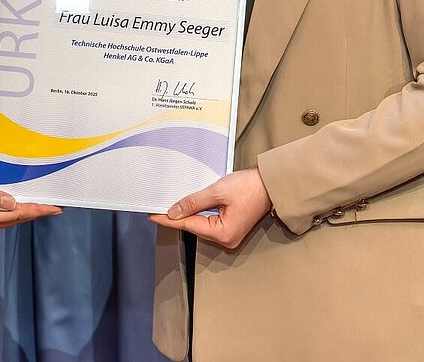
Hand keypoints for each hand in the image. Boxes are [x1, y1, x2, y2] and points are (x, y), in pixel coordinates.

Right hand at [0, 175, 61, 235]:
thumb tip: (11, 202)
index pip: (17, 214)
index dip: (37, 210)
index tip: (55, 208)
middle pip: (14, 219)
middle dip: (34, 213)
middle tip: (52, 206)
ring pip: (5, 220)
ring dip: (22, 213)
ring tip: (36, 206)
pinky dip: (8, 212)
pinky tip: (9, 206)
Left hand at [148, 169, 271, 249]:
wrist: (271, 184)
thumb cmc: (249, 187)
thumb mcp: (217, 192)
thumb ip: (193, 202)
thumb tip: (174, 212)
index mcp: (223, 233)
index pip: (188, 225)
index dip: (169, 220)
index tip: (153, 216)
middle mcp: (226, 239)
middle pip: (194, 227)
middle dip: (178, 217)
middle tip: (160, 207)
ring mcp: (230, 235)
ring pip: (201, 225)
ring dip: (189, 214)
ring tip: (174, 205)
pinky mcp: (232, 228)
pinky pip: (210, 223)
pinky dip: (200, 214)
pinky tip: (191, 206)